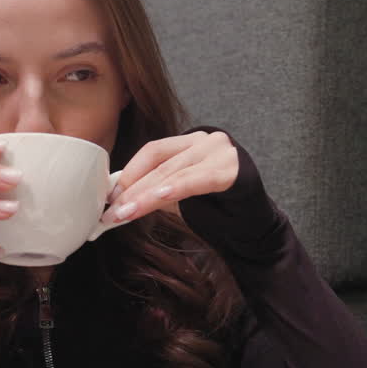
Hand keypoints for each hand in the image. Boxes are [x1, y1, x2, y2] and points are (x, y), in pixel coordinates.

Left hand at [102, 130, 238, 223]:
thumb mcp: (180, 198)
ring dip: (144, 195)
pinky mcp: (232, 170)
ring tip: (124, 212)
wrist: (256, 226)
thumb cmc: (219, 211)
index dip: (129, 173)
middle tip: (112, 210)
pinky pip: (196, 180)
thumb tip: (121, 199)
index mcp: (191, 143)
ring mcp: (220, 152)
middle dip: (131, 189)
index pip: (153, 152)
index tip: (109, 196)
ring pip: (173, 172)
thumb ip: (155, 191)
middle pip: (159, 163)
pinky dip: (174, 189)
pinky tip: (156, 197)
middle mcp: (206, 141)